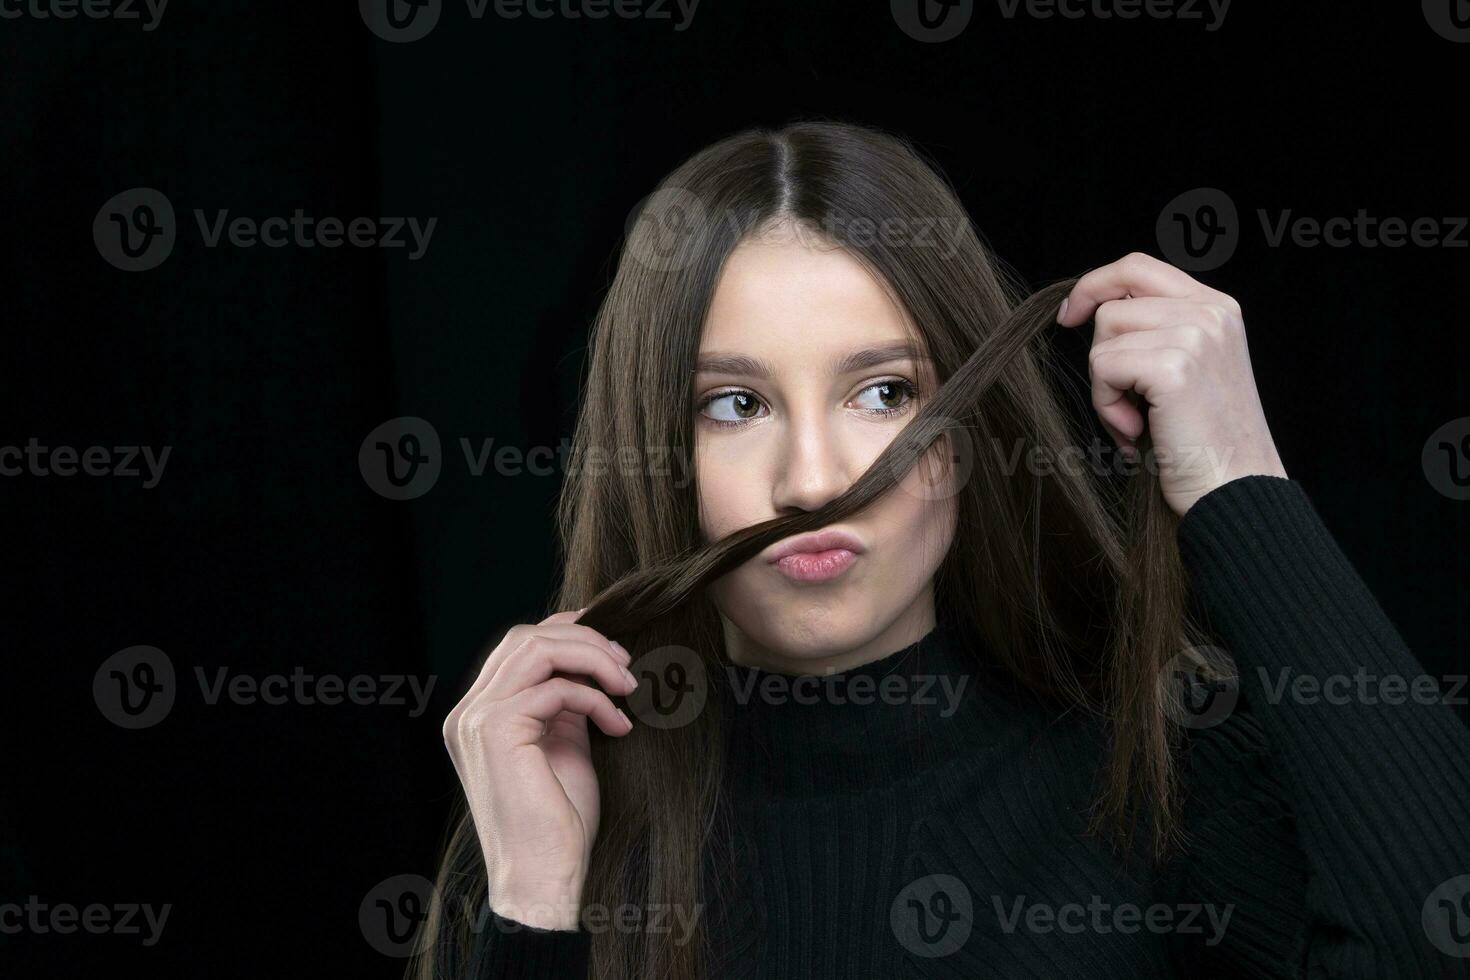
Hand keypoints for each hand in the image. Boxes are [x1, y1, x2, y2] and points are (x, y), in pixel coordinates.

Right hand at [442, 609, 637, 929]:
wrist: (543, 877)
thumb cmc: (558, 823)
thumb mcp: (563, 746)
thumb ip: (565, 703)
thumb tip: (594, 662)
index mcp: (477, 715)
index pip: (517, 646)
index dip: (565, 630)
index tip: (610, 641)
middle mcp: (467, 712)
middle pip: (526, 638)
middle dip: (584, 640)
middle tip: (626, 664)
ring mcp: (476, 719)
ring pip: (537, 649)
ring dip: (592, 658)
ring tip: (628, 684)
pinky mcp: (497, 731)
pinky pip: (556, 689)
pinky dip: (595, 699)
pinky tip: (619, 725)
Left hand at [1057, 252, 1287, 515]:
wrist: (1236, 491)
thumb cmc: (1203, 442)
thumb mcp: (1190, 370)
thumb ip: (1159, 333)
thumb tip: (1094, 311)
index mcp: (1217, 308)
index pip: (1138, 267)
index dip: (1094, 285)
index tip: (1069, 316)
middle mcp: (1211, 312)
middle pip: (1112, 306)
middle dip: (1101, 356)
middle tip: (1123, 402)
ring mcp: (1196, 335)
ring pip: (1103, 337)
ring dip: (1105, 388)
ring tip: (1137, 422)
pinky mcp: (1174, 366)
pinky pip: (1103, 367)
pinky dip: (1106, 405)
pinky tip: (1136, 432)